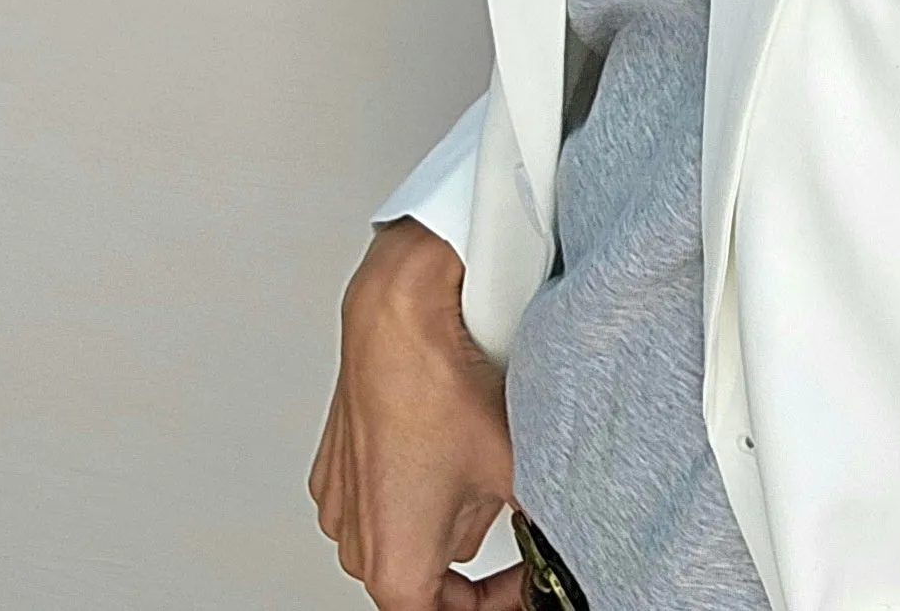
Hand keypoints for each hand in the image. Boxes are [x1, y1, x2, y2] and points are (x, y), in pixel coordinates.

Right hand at [310, 217, 525, 609]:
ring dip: (445, 512)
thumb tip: (562, 543)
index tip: (526, 581)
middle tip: (514, 509)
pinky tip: (445, 439)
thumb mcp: (515, 468)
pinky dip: (416, 478)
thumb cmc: (440, 387)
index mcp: (396, 565)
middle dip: (475, 548)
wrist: (397, 317)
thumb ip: (540, 526)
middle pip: (429, 578)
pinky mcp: (337, 466)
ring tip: (478, 459)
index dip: (501, 601)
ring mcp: (341, 503)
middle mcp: (357, 543)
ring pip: (407, 533)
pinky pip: (382, 495)